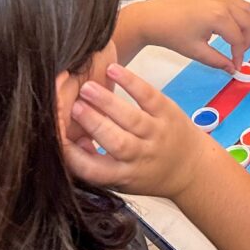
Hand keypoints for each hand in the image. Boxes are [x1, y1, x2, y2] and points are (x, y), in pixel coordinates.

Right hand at [63, 63, 214, 199]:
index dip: (73, 154)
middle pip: (114, 141)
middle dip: (92, 123)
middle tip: (71, 106)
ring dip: (107, 102)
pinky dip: (131, 82)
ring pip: (130, 118)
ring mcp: (157, 134)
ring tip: (87, 88)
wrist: (193, 168)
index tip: (56, 135)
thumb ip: (96, 164)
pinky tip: (113, 70)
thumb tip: (71, 141)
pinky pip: (149, 96)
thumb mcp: (121, 179)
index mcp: (124, 176)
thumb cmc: (149, 173)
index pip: (93, 169)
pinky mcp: (169, 113)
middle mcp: (141, 157)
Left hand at [124, 0, 249, 71]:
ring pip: (245, 8)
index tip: (236, 66)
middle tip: (239, 54)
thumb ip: (217, 61)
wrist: (153, 18)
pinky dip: (240, 8)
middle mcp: (223, 4)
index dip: (240, 54)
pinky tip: (234, 19)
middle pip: (247, 22)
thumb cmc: (171, 33)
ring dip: (247, 23)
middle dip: (247, 40)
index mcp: (219, 18)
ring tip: (240, 38)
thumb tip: (232, 68)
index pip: (238, 39)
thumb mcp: (195, 51)